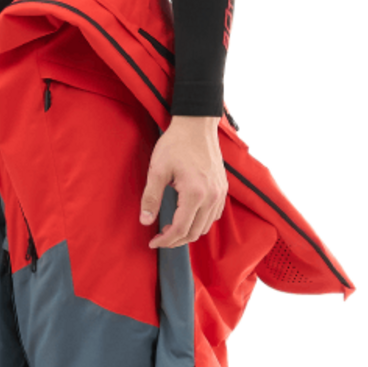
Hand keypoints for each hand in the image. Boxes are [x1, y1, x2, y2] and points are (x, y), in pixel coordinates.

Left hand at [139, 114, 226, 248]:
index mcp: (195, 194)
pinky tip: (187, 217)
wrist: (196, 125)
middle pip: (195, 232)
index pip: (180, 229)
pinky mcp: (223, 188)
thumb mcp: (157, 169)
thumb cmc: (176, 144)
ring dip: (188, 232)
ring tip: (171, 229)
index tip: (152, 242)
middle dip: (176, 240)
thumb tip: (145, 221)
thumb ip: (151, 197)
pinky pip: (214, 215)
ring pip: (206, 226)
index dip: (165, 240)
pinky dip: (201, 222)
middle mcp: (212, 197)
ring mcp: (220, 193)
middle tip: (159, 238)